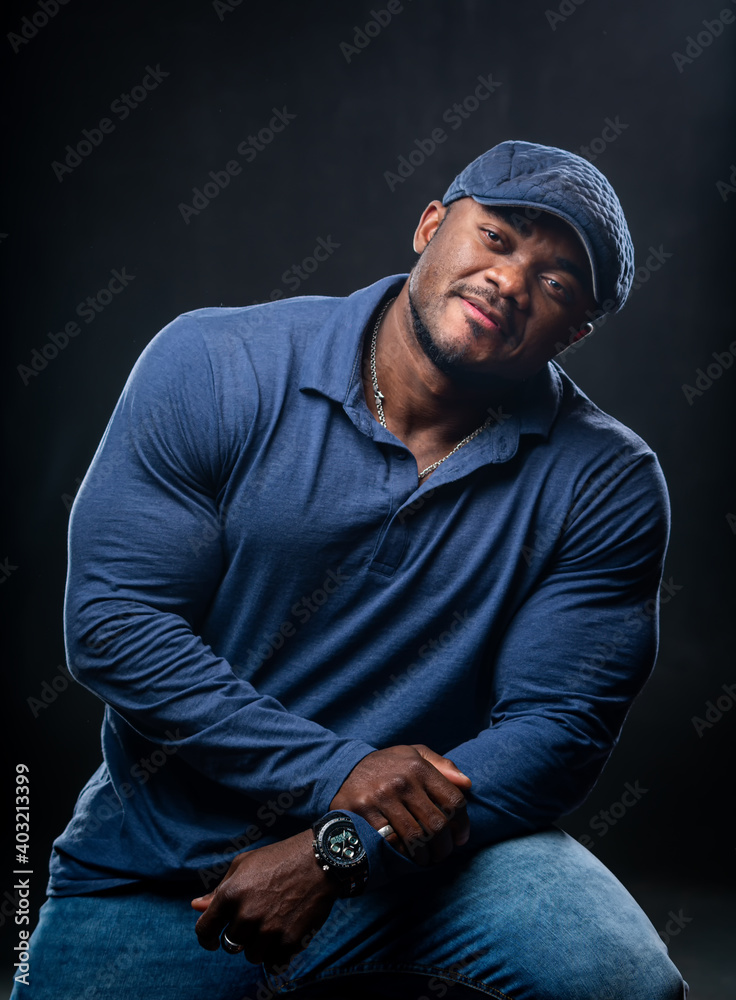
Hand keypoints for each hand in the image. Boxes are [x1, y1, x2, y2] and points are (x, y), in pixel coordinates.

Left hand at [191, 829, 337, 968]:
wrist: (320, 859)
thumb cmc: (278, 858)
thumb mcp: (244, 865)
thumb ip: (218, 889)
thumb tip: (196, 907)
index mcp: (230, 894)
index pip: (204, 930)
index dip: (206, 938)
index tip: (213, 940)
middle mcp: (246, 915)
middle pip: (231, 945)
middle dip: (241, 935)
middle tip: (259, 917)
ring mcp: (269, 930)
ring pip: (252, 956)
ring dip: (260, 945)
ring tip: (274, 922)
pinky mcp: (290, 941)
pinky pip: (274, 962)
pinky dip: (279, 952)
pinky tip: (286, 932)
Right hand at [330, 744, 470, 865]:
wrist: (342, 769)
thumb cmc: (386, 765)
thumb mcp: (413, 755)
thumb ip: (442, 766)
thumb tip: (467, 784)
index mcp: (418, 767)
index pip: (453, 801)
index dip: (462, 825)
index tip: (460, 838)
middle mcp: (402, 781)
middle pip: (437, 824)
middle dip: (444, 847)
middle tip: (442, 854)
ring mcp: (382, 798)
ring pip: (416, 838)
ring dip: (425, 856)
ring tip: (426, 859)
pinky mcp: (364, 813)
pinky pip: (391, 842)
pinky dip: (402, 854)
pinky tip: (405, 856)